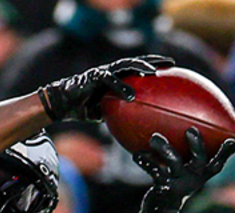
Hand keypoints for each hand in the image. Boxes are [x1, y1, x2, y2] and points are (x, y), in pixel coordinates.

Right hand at [38, 54, 168, 125]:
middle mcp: (112, 71)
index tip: (172, 69)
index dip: (155, 67)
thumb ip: (122, 114)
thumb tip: (138, 129)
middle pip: (137, 62)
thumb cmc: (84, 108)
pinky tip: (131, 95)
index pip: (139, 69)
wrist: (62, 104)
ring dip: (139, 67)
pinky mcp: (92, 77)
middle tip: (171, 63)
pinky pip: (109, 80)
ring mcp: (102, 72)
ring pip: (125, 66)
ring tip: (153, 73)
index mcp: (117, 77)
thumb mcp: (108, 113)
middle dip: (154, 60)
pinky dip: (120, 87)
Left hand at [136, 128, 234, 212]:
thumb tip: (185, 125)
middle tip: (191, 130)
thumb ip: (187, 154)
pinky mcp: (162, 188)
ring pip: (174, 162)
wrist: (160, 212)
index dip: (225, 153)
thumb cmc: (175, 184)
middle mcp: (192, 179)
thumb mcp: (185, 171)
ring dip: (164, 148)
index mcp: (201, 174)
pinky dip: (145, 161)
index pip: (216, 163)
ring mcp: (178, 184)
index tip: (233, 141)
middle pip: (199, 161)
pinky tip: (137, 154)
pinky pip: (154, 171)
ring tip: (155, 138)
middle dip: (196, 145)